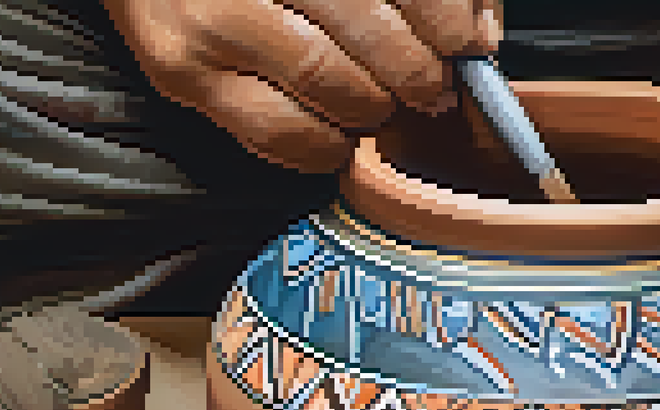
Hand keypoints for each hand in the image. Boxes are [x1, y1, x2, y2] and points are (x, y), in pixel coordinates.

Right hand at [103, 0, 501, 172]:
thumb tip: (477, 33)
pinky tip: (336, 132)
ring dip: (373, 106)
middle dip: (416, 68)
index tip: (467, 43)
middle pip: (366, 26)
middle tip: (431, 86)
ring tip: (380, 103)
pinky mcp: (182, 72)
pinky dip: (324, 144)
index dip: (443, 16)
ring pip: (329, 81)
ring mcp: (211, 20)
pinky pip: (277, 132)